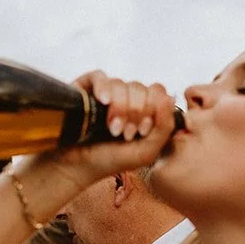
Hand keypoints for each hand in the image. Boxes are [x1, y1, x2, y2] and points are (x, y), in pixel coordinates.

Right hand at [43, 73, 176, 184]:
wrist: (74, 167)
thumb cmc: (109, 161)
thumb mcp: (146, 151)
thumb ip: (165, 127)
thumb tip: (169, 96)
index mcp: (142, 111)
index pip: (157, 92)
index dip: (152, 108)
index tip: (141, 130)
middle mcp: (125, 99)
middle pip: (140, 87)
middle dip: (135, 112)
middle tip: (125, 134)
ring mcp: (105, 93)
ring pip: (121, 83)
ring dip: (119, 107)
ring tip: (112, 129)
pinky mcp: (85, 89)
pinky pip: (99, 76)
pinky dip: (103, 87)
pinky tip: (103, 102)